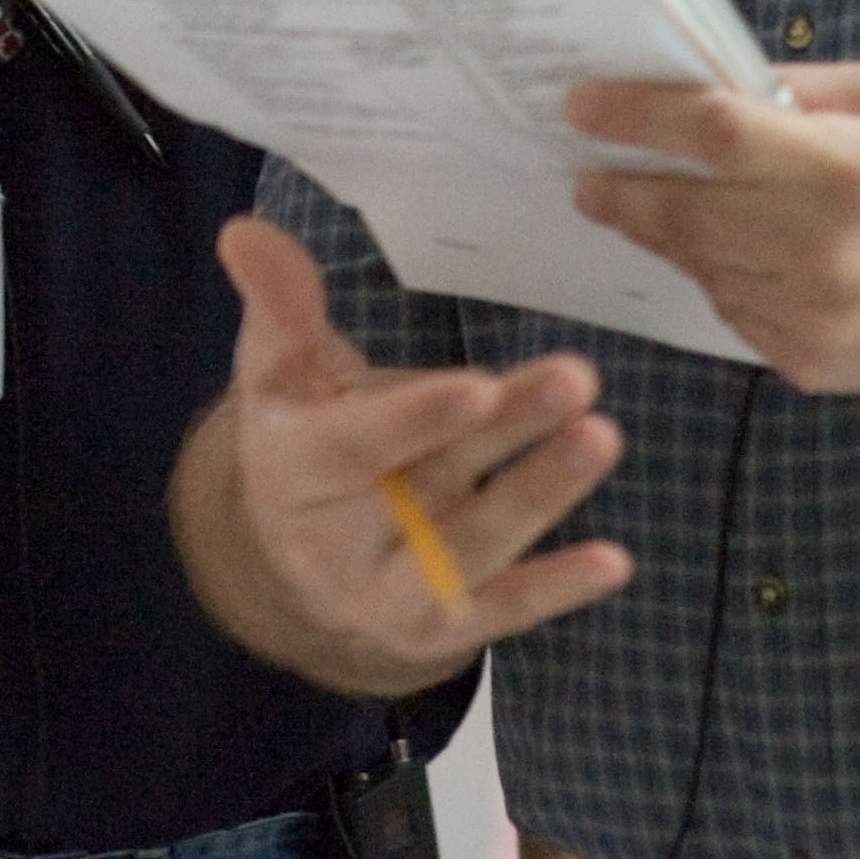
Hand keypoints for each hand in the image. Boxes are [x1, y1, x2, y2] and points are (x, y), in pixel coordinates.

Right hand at [198, 217, 632, 688]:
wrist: (300, 551)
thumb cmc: (302, 434)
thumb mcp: (282, 369)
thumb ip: (280, 303)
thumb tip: (245, 231)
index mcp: (290, 472)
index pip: (351, 448)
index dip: (416, 420)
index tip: (478, 387)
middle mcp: (334, 544)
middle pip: (429, 486)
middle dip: (506, 433)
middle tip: (574, 380)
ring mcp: (387, 593)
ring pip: (472, 545)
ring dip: (542, 493)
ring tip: (603, 435)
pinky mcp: (438, 627)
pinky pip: (501, 609)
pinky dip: (557, 588)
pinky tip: (614, 561)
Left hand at [566, 64, 859, 393]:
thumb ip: (794, 92)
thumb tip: (707, 85)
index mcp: (843, 167)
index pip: (709, 133)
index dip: (636, 118)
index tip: (583, 107)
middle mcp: (822, 246)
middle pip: (683, 213)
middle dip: (622, 191)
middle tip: (588, 174)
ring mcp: (815, 315)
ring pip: (701, 270)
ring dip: (671, 238)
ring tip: (657, 209)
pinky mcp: (813, 364)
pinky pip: (735, 314)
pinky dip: (723, 281)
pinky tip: (739, 257)